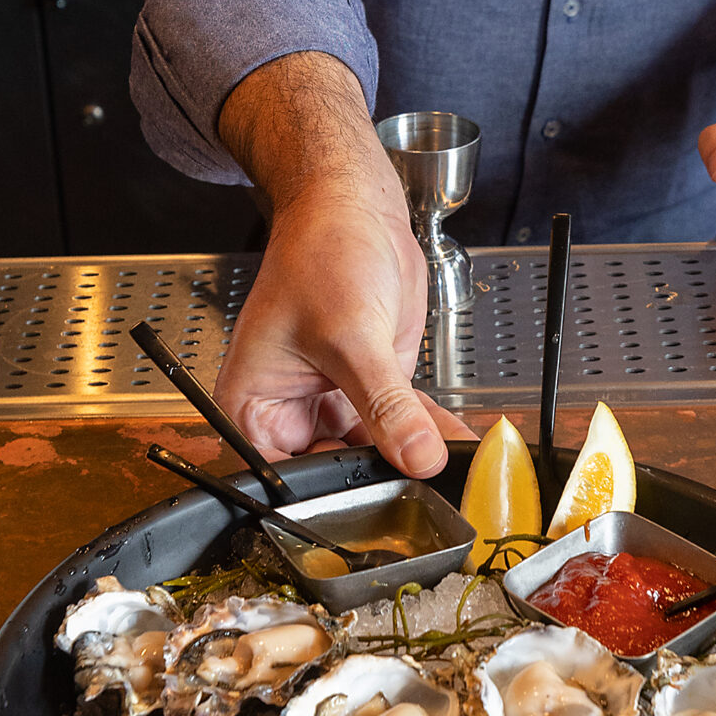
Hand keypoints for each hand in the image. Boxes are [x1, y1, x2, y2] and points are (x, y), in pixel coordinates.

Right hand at [212, 52, 475, 477]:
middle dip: (383, 482)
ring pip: (376, 450)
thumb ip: (384, 404)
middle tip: (429, 500)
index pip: (285, 478)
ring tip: (457, 480)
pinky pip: (403, 423)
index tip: (378, 511)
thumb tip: (415, 458)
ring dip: (414, 459)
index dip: (328, 498)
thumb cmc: (320, 250)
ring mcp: (335, 397)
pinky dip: (431, 433)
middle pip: (334, 472)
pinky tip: (461, 446)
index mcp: (254, 405)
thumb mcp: (351, 335)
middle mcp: (291, 409)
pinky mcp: (374, 383)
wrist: (355, 204)